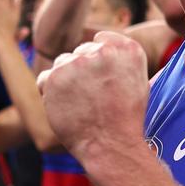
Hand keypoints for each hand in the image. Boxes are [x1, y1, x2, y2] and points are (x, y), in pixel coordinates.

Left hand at [37, 32, 148, 163]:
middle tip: (91, 98)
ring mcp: (77, 62)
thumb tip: (98, 40)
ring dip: (66, 80)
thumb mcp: (139, 81)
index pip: (102, 41)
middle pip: (81, 53)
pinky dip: (50, 92)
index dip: (98, 60)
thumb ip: (121, 57)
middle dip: (82, 71)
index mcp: (127, 49)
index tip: (101, 78)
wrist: (111, 145)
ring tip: (80, 104)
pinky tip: (66, 107)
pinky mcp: (55, 77)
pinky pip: (45, 79)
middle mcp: (102, 51)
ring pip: (62, 63)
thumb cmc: (126, 118)